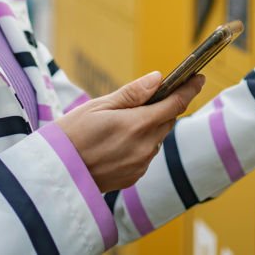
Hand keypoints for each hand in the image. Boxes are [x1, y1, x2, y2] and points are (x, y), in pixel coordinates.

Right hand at [54, 71, 205, 191]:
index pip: (174, 104)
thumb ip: (132, 94)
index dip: (189, 89)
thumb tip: (159, 79)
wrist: (55, 175)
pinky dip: (140, 144)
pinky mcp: (134, 177)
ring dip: (150, 127)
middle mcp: (144, 147)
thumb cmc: (71, 135)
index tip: (199, 78)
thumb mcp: (98, 106)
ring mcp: (140, 165)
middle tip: (147, 98)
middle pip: (167, 121)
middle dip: (163, 107)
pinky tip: (118, 142)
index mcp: (136, 125)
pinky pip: (146, 154)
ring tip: (123, 123)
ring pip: (157, 138)